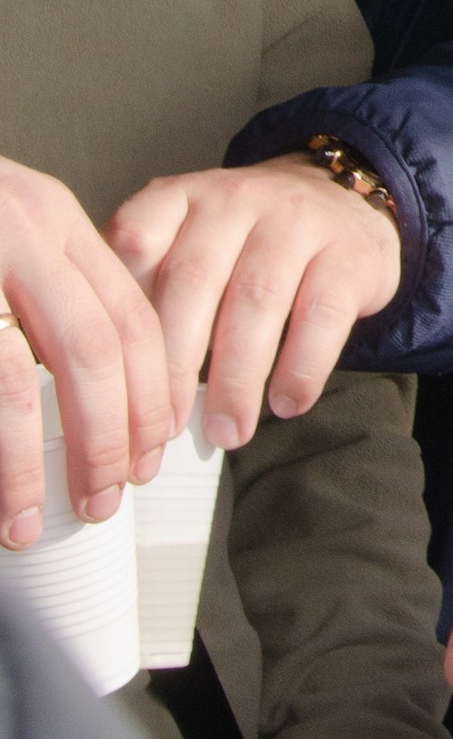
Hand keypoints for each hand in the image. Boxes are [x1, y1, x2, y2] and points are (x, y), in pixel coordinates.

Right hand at [0, 155, 174, 544]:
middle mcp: (16, 230)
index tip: (152, 450)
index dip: (151, 393)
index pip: (129, 315)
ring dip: (28, 464)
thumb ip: (49, 280)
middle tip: (105, 498)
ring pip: (14, 382)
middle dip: (108, 438)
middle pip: (92, 350)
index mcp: (49, 216)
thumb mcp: (7, 225)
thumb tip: (98, 383)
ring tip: (28, 522)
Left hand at [110, 158, 402, 448]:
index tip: (107, 377)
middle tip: (162, 431)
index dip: (117, 310)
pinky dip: (300, 368)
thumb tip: (82, 376)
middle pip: (194, 281)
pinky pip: (321, 315)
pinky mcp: (350, 254)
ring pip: (257, 302)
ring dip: (236, 380)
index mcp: (181, 198)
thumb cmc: (246, 242)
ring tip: (226, 433)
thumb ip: (142, 288)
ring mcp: (298, 221)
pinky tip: (284, 404)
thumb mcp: (187, 240)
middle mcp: (236, 199)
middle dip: (174, 366)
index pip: (135, 237)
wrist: (344, 200)